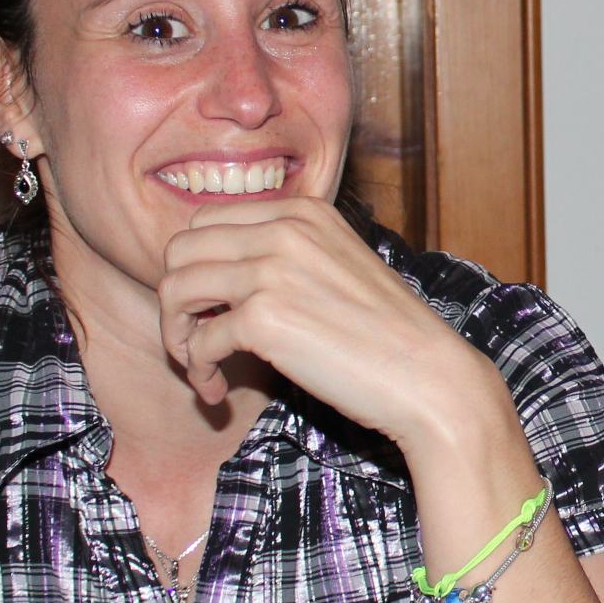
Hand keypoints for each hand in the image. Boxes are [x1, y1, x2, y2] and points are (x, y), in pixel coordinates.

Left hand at [156, 198, 500, 445]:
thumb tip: (218, 280)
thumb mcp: (338, 266)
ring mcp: (271, 271)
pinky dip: (199, 371)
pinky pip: (198, 341)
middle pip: (179, 250)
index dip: (195, 267)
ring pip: (174, 289)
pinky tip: (218, 391)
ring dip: (176, 336)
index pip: (205, 221)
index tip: (209, 308)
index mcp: (302, 211)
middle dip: (176, 300)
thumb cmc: (387, 335)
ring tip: (201, 367)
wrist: (429, 379)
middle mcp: (283, 230)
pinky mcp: (264, 319)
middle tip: (195, 340)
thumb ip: (286, 256)